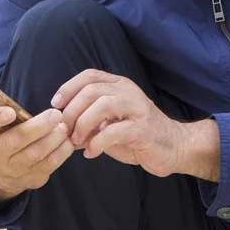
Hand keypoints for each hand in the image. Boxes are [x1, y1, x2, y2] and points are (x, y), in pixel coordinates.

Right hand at [0, 69, 74, 203]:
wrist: (2, 169)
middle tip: (55, 114)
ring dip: (52, 140)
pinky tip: (68, 139)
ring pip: (35, 155)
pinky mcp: (32, 178)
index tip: (10, 112)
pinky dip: (61, 152)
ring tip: (64, 126)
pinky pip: (49, 166)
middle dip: (37, 128)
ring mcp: (14, 169)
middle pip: (15, 142)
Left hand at [51, 69, 184, 177]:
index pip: (90, 75)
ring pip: (102, 104)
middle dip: (72, 110)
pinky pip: (114, 131)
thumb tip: (63, 126)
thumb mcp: (111, 122)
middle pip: (92, 90)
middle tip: (64, 130)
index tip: (56, 104)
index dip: (69, 87)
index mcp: (119, 85)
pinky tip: (91, 153)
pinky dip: (97, 143)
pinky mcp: (143, 128)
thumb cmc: (137, 135)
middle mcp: (128, 91)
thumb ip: (91, 120)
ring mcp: (137, 108)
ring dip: (83, 123)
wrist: (174, 147)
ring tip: (76, 140)